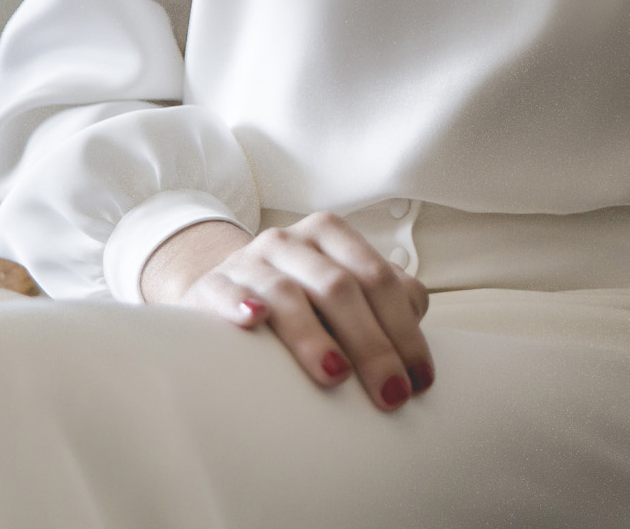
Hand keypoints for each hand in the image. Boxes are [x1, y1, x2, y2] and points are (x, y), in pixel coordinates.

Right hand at [141, 215, 432, 409]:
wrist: (223, 290)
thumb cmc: (300, 300)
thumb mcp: (343, 290)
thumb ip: (387, 302)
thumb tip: (418, 350)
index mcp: (332, 235)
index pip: (378, 279)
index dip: (404, 330)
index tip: (419, 379)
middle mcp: (292, 241)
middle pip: (340, 288)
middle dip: (372, 345)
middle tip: (390, 393)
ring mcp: (248, 261)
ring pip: (287, 293)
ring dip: (314, 337)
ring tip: (337, 376)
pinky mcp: (210, 286)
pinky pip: (225, 292)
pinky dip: (240, 305)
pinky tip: (254, 323)